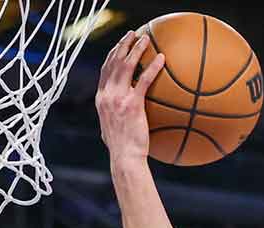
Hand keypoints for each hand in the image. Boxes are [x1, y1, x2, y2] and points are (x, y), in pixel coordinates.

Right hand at [95, 31, 166, 163]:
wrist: (124, 158)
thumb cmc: (122, 148)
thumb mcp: (111, 129)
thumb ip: (115, 116)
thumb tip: (124, 115)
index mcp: (101, 99)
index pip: (104, 70)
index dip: (111, 55)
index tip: (120, 45)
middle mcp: (106, 95)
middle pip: (113, 62)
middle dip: (122, 45)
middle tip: (132, 35)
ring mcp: (118, 98)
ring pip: (126, 65)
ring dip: (136, 49)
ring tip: (146, 39)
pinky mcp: (132, 104)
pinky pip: (144, 80)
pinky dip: (152, 67)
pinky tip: (162, 59)